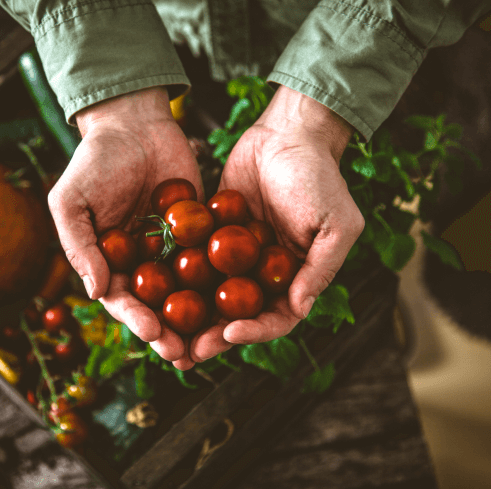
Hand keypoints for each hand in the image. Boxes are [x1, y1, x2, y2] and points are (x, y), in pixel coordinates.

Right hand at [47, 87, 201, 362]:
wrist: (134, 124)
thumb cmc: (94, 161)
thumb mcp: (72, 200)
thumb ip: (79, 245)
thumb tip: (95, 291)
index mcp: (109, 262)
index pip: (122, 300)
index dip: (136, 319)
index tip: (152, 333)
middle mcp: (142, 263)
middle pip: (157, 305)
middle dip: (171, 332)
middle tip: (187, 353)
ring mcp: (172, 249)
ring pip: (188, 291)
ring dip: (199, 319)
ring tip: (215, 340)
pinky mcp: (200, 232)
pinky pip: (211, 258)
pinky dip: (224, 279)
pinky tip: (240, 297)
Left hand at [184, 85, 363, 366]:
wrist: (287, 134)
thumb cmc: (319, 177)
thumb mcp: (336, 223)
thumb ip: (320, 267)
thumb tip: (300, 308)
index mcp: (296, 278)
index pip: (277, 318)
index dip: (254, 332)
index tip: (229, 334)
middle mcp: (265, 274)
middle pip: (239, 316)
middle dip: (214, 336)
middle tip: (188, 352)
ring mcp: (237, 257)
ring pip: (212, 296)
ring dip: (192, 317)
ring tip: (166, 332)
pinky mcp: (213, 235)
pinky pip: (195, 261)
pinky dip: (177, 278)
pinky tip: (155, 290)